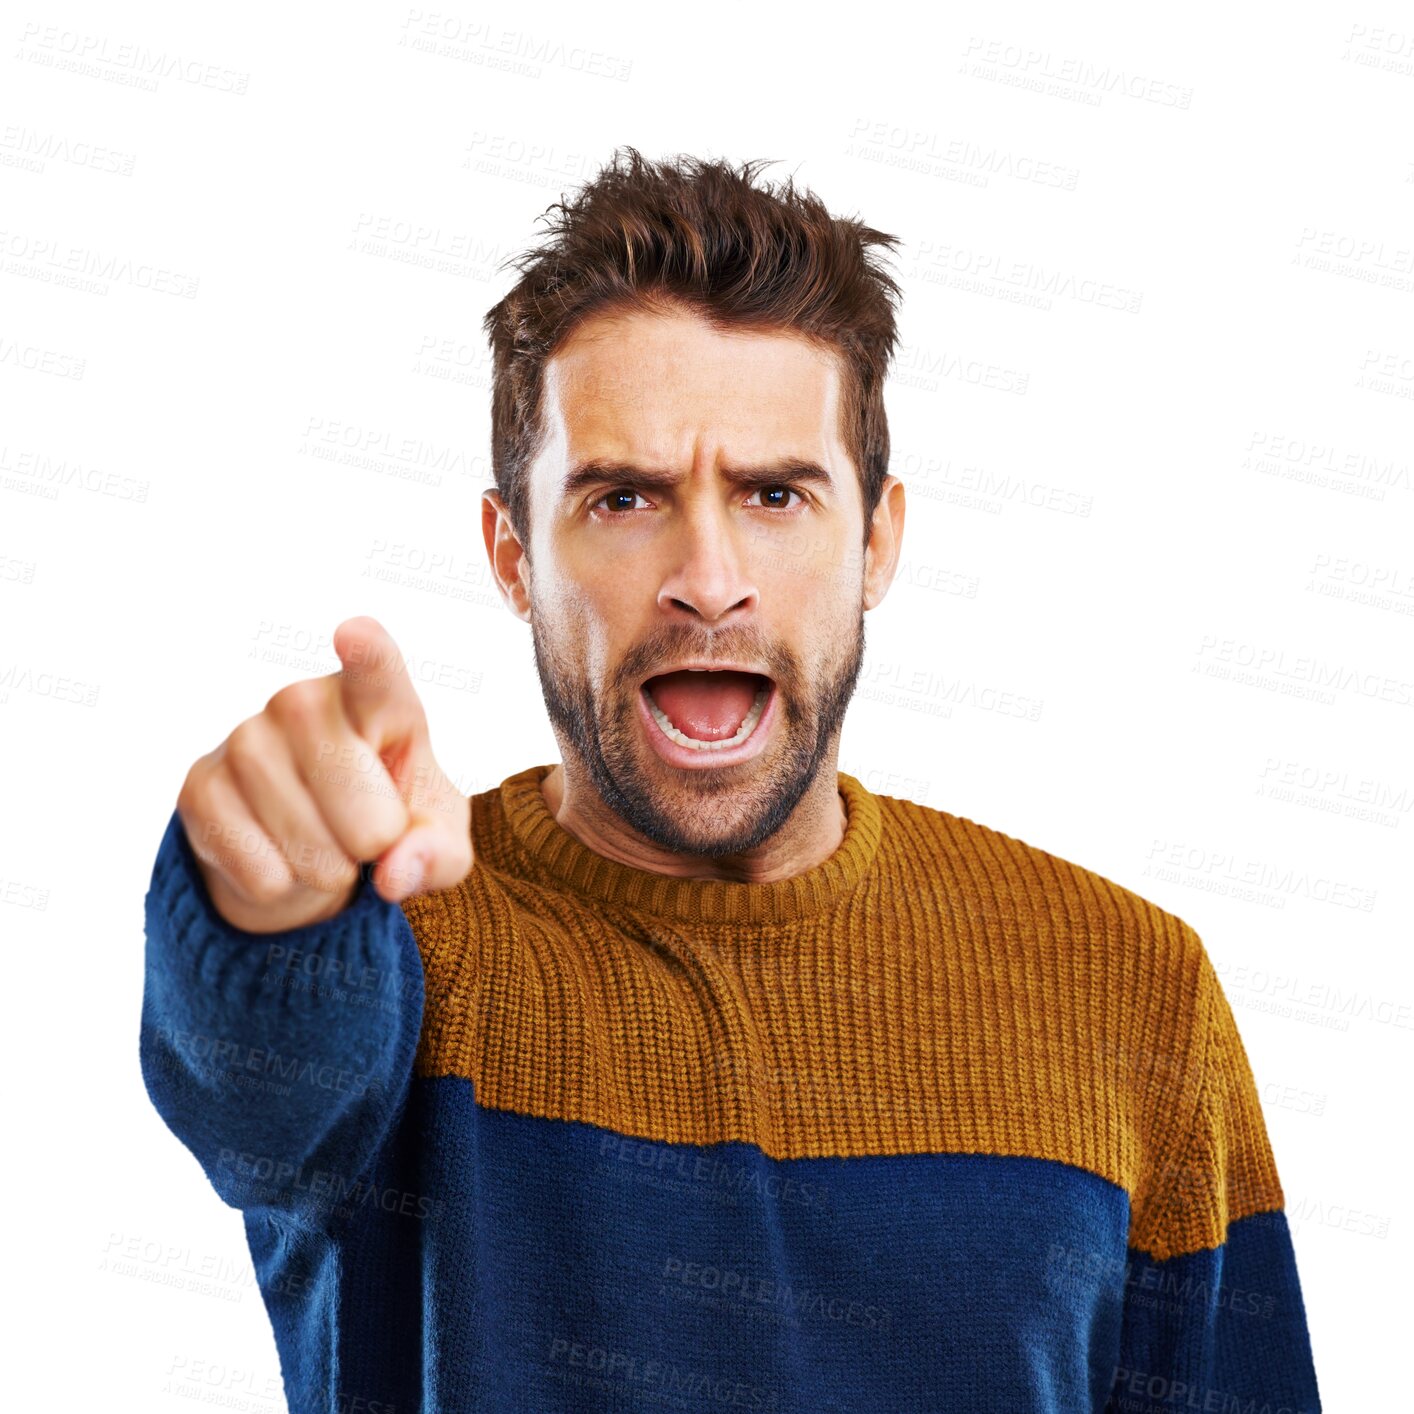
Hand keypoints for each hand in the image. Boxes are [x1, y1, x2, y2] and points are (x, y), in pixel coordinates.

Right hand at [176, 616, 471, 933]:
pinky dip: (282, 886)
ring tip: (323, 838)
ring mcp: (245, 739)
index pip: (374, 670)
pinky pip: (264, 875)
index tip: (354, 635)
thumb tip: (394, 875)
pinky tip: (277, 850)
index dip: (367, 654)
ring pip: (311, 850)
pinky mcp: (200, 787)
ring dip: (328, 870)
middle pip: (364, 812)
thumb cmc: (390, 814)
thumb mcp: (435, 834)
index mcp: (377, 698)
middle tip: (367, 830)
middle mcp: (303, 701)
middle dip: (375, 846)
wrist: (308, 837)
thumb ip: (438, 852)